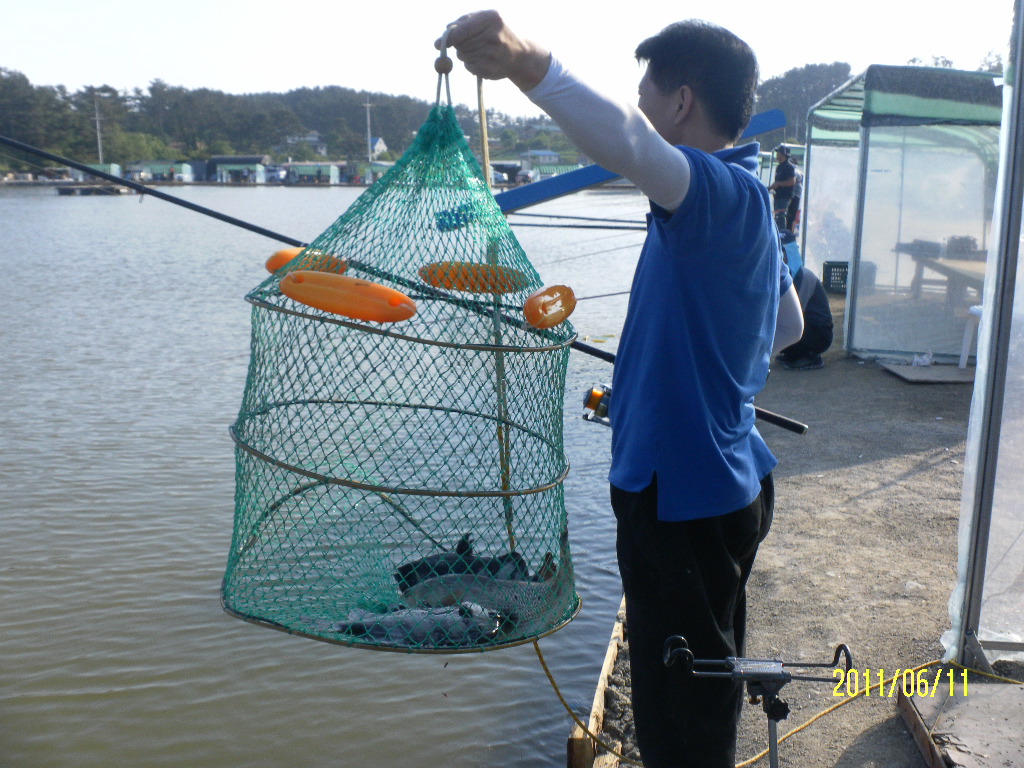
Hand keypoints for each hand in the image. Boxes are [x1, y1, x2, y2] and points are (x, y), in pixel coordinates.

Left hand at [436, 10, 550, 90]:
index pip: (461, 31)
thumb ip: (463, 23)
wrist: (520, 54)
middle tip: (471, 42)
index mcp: (491, 19)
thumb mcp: (485, 19)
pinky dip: (471, 63)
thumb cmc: (497, 32)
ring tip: (481, 49)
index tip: (437, 44)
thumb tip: (442, 38)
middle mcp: (493, 37)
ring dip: (465, 53)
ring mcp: (493, 55)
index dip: (447, 38)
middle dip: (460, 44)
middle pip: (460, 44)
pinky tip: (484, 59)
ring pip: (463, 56)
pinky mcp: (490, 70)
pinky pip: (469, 67)